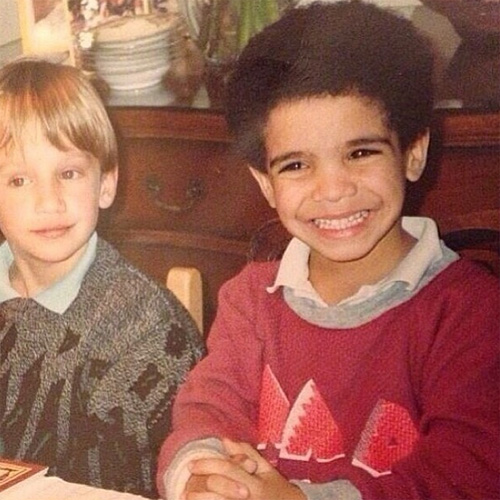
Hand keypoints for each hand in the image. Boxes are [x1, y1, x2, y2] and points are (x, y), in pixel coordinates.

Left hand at [183, 438, 304, 499]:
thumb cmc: (279, 491)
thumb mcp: (267, 471)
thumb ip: (247, 454)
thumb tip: (225, 440)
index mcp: (255, 483)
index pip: (227, 469)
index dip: (207, 465)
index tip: (191, 465)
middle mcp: (249, 497)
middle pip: (219, 488)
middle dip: (199, 487)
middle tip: (185, 487)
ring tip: (187, 498)